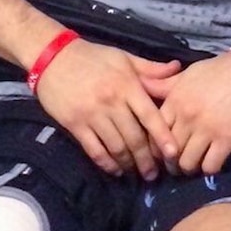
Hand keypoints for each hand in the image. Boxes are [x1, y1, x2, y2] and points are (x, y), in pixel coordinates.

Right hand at [32, 39, 180, 179]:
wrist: (53, 56)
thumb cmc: (92, 56)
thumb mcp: (124, 57)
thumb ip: (151, 69)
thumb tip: (178, 69)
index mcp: (127, 85)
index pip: (149, 116)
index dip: (163, 137)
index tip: (173, 154)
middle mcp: (112, 102)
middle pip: (134, 137)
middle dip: (146, 159)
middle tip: (154, 174)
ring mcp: (92, 115)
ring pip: (116, 147)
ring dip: (129, 164)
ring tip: (137, 173)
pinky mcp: (75, 124)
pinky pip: (94, 150)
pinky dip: (106, 163)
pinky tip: (115, 169)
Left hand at [157, 51, 230, 175]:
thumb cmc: (221, 71)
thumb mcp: (188, 74)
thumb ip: (165, 83)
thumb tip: (142, 85)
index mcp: (175, 100)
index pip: (154, 133)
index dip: (156, 147)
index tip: (162, 152)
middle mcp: (187, 117)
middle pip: (168, 153)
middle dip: (171, 162)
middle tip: (177, 164)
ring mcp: (206, 129)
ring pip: (187, 163)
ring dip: (190, 168)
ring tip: (195, 165)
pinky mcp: (226, 139)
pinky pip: (210, 166)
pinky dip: (209, 168)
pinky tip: (213, 162)